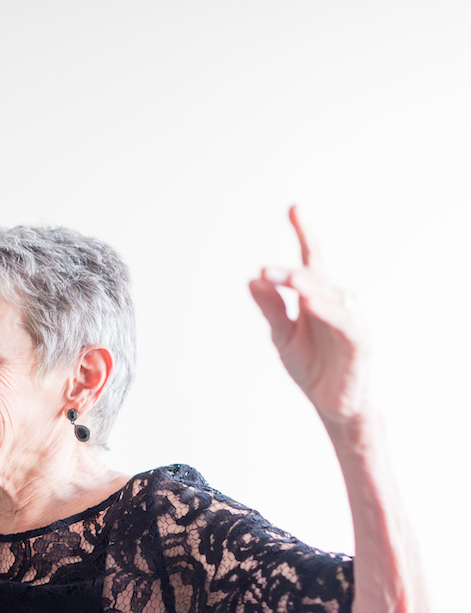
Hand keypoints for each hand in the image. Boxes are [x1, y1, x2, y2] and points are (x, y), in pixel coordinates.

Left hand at [248, 206, 369, 426]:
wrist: (331, 404)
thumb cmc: (311, 367)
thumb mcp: (282, 336)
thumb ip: (271, 309)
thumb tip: (252, 280)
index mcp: (317, 299)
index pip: (310, 261)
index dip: (304, 234)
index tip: (294, 208)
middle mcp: (337, 304)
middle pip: (315, 278)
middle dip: (290, 273)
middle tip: (264, 270)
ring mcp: (351, 321)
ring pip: (332, 296)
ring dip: (308, 287)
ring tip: (288, 280)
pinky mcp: (361, 343)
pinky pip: (346, 323)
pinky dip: (329, 312)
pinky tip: (310, 303)